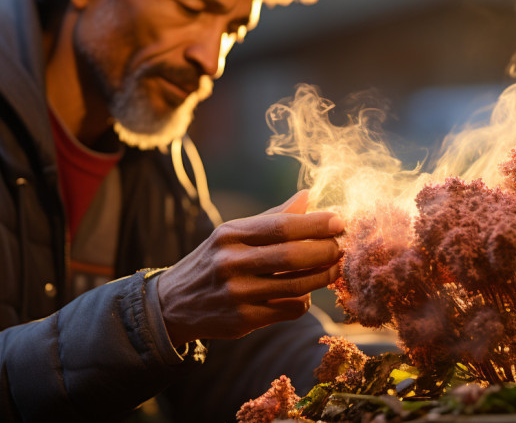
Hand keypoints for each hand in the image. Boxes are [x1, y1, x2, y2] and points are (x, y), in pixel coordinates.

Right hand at [157, 190, 343, 344]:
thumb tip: (308, 195)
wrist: (172, 304)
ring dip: (323, 277)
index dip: (317, 224)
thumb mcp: (233, 234)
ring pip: (296, 285)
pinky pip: (288, 309)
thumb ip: (273, 217)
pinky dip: (305, 300)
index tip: (341, 221)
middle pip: (292, 256)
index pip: (282, 226)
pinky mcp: (242, 320)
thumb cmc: (213, 261)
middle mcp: (231, 262)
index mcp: (230, 234)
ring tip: (335, 268)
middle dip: (326, 250)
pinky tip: (307, 292)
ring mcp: (236, 293)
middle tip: (343, 246)